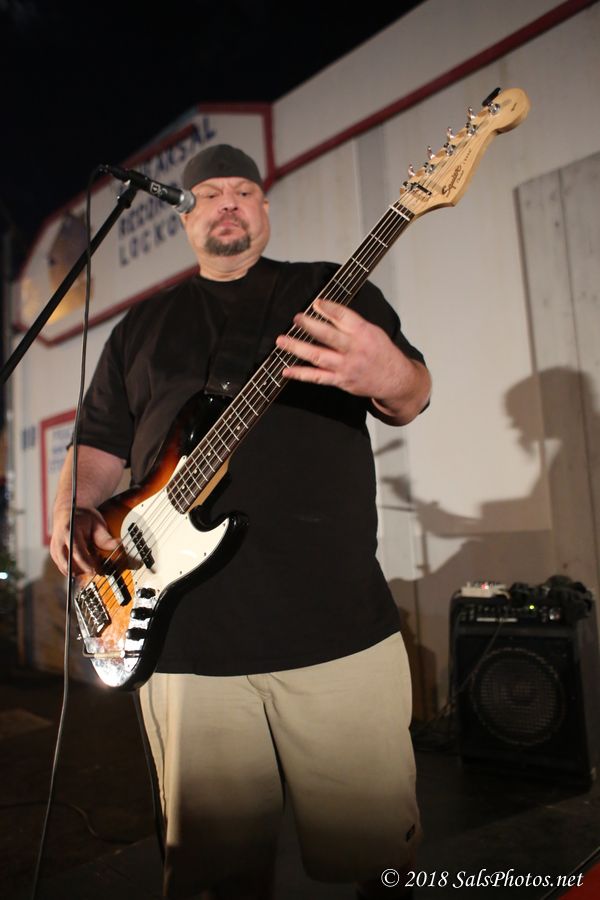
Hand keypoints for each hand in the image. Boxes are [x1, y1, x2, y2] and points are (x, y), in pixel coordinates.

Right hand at [50, 506, 118, 576]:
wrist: (68, 511)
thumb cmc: (84, 518)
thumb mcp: (97, 523)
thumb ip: (106, 537)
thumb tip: (118, 545)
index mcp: (69, 531)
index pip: (76, 551)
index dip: (85, 563)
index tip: (94, 572)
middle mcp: (58, 540)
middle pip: (66, 562)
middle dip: (79, 571)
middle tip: (93, 573)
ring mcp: (54, 547)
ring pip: (63, 567)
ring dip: (75, 571)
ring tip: (89, 568)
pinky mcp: (54, 553)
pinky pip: (62, 567)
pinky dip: (72, 570)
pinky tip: (82, 568)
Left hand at [275, 299, 428, 421]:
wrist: (394, 380)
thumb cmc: (382, 353)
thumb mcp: (373, 331)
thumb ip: (351, 323)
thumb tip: (325, 310)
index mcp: (364, 332)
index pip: (345, 316)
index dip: (329, 308)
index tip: (316, 303)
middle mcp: (354, 349)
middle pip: (329, 336)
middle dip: (310, 326)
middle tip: (296, 318)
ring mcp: (346, 366)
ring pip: (318, 356)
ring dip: (298, 348)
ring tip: (282, 341)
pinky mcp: (340, 381)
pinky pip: (317, 377)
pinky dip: (301, 374)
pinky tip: (286, 370)